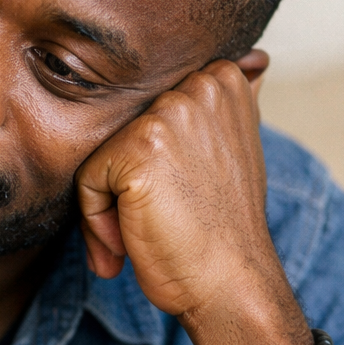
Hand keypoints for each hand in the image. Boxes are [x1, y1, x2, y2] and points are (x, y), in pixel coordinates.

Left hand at [76, 55, 285, 325]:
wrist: (230, 285)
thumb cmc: (221, 228)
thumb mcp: (235, 150)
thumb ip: (224, 107)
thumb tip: (254, 59)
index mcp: (223, 78)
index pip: (143, 110)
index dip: (154, 163)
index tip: (187, 194)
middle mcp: (201, 85)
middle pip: (119, 132)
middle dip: (129, 184)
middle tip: (168, 218)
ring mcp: (171, 113)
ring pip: (102, 156)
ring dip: (113, 206)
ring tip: (152, 228)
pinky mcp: (141, 146)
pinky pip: (88, 181)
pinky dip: (100, 221)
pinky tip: (136, 239)